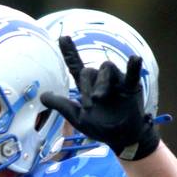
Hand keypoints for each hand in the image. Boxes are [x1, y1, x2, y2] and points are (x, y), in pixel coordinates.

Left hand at [41, 36, 158, 160]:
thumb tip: (42, 96)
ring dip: (101, 83)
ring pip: (106, 68)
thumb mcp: (76, 118)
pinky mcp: (131, 88)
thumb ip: (61, 105)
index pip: (76, 66)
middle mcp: (101, 80)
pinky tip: (134, 59)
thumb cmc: (99, 127)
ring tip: (99, 98)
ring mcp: (117, 82)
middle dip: (86, 86)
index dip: (69, 52)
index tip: (62, 37)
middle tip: (88, 105)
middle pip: (89, 70)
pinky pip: (132, 74)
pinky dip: (133, 66)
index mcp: (88, 86)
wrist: (120, 139)